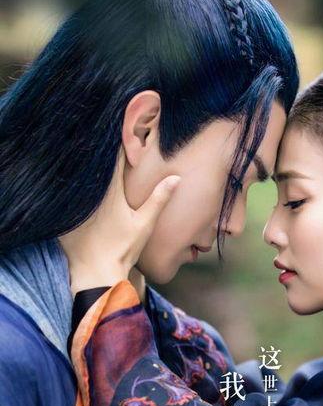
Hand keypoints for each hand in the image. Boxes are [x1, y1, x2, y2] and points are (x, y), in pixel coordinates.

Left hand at [59, 149, 179, 295]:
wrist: (95, 273)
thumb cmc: (122, 249)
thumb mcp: (144, 224)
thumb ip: (158, 199)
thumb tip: (175, 178)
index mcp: (110, 191)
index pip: (113, 159)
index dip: (118, 144)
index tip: (123, 132)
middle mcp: (90, 193)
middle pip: (93, 163)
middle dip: (99, 151)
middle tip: (103, 136)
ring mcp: (74, 203)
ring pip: (77, 176)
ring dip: (83, 166)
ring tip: (86, 152)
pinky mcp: (62, 213)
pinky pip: (63, 193)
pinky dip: (67, 186)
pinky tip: (69, 182)